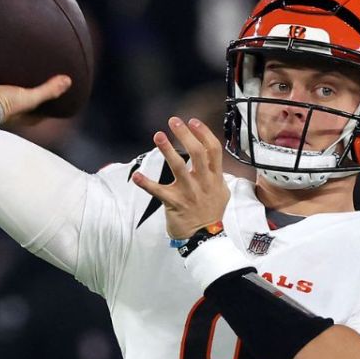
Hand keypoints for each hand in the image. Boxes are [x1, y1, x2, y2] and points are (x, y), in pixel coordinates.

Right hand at [0, 50, 70, 123]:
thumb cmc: (4, 105)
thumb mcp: (30, 98)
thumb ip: (49, 90)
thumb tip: (68, 80)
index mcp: (10, 110)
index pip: (27, 107)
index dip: (37, 102)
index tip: (46, 89)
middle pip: (3, 88)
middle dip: (9, 79)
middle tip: (17, 66)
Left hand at [132, 117, 229, 239]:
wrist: (204, 237)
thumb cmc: (212, 213)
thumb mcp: (222, 193)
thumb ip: (218, 176)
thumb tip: (216, 164)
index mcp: (214, 177)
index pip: (213, 149)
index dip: (204, 133)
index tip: (193, 122)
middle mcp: (203, 181)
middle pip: (197, 152)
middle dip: (185, 134)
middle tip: (174, 121)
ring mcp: (188, 192)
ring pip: (178, 166)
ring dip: (167, 149)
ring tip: (158, 135)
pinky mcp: (174, 202)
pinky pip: (158, 191)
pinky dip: (146, 183)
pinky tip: (137, 176)